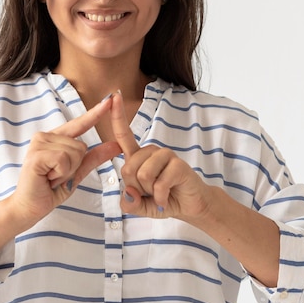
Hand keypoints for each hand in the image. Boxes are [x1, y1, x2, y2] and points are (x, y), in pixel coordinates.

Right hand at [6, 95, 120, 226]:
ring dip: (68, 171)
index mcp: (54, 138)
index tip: (110, 99)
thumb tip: (116, 145)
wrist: (30, 207)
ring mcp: (38, 144)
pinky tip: (48, 178)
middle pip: (81, 145)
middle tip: (57, 176)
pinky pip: (64, 159)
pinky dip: (61, 173)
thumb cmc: (50, 189)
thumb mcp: (77, 172)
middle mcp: (45, 136)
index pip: (79, 124)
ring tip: (52, 177)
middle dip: (75, 166)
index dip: (95, 113)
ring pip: (74, 152)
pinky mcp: (36, 155)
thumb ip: (94, 157)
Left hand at [110, 92, 210, 220]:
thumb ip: (128, 203)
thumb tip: (129, 192)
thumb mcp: (139, 206)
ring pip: (143, 175)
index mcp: (138, 156)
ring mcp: (165, 155)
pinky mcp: (178, 164)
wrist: (190, 206)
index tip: (113, 95)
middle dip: (136, 188)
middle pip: (128, 168)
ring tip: (161, 193)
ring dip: (150, 193)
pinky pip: (159, 184)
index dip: (117, 116)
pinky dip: (161, 198)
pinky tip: (167, 198)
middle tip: (151, 192)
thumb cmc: (163, 200)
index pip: (124, 135)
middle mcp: (150, 152)